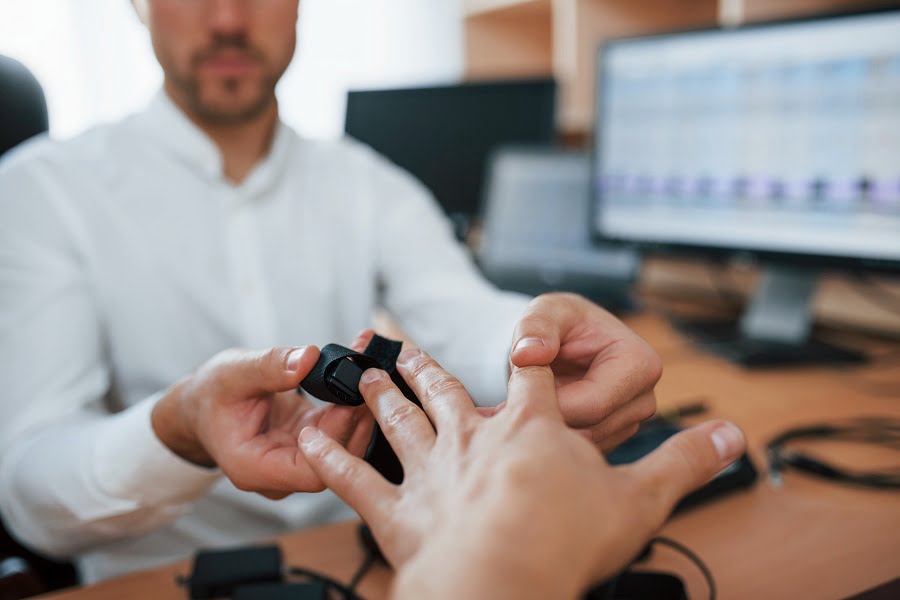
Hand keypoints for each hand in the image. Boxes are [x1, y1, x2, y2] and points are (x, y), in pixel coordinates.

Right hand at [151, 336, 375, 498]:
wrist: (204, 402)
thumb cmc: (211, 394)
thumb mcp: (233, 374)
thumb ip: (269, 368)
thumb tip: (308, 358)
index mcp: (255, 468)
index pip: (311, 473)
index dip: (336, 443)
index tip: (350, 406)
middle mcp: (282, 470)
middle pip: (335, 459)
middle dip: (358, 420)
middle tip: (375, 383)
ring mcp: (300, 456)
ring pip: (344, 443)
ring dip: (361, 407)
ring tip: (373, 370)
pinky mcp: (313, 438)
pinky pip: (340, 426)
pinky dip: (353, 400)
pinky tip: (362, 371)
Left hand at [297, 349, 744, 598]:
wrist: (503, 580)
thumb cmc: (565, 540)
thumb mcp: (640, 499)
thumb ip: (684, 463)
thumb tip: (731, 436)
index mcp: (530, 431)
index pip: (530, 378)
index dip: (528, 355)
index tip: (518, 338)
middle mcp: (472, 440)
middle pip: (444, 390)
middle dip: (424, 365)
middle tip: (399, 343)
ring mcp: (429, 473)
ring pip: (398, 423)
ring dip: (379, 397)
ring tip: (361, 375)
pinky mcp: (396, 513)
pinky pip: (355, 482)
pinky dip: (332, 460)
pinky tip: (311, 443)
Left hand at [507, 292, 661, 450]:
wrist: (560, 342)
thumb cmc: (557, 322)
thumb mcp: (544, 311)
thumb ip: (535, 326)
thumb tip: (527, 354)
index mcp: (641, 364)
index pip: (593, 404)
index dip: (550, 401)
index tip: (517, 391)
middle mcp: (644, 399)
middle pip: (589, 429)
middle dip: (546, 418)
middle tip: (506, 407)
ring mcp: (631, 423)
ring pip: (581, 445)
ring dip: (545, 431)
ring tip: (514, 411)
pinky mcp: (612, 439)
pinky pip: (576, 452)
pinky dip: (549, 440)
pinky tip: (528, 421)